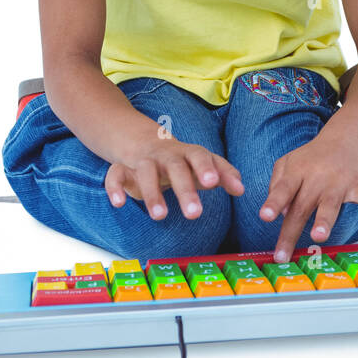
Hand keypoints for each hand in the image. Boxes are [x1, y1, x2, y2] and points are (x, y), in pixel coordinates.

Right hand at [105, 139, 243, 221]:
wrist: (142, 141)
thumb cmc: (180, 160)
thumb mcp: (202, 163)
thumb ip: (222, 174)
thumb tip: (242, 188)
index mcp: (187, 153)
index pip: (199, 156)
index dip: (207, 168)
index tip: (214, 183)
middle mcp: (166, 156)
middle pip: (175, 167)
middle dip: (185, 189)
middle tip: (195, 214)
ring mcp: (143, 161)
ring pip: (146, 172)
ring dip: (152, 194)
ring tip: (161, 216)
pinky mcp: (123, 170)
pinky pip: (115, 175)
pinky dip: (115, 188)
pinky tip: (119, 204)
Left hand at [259, 132, 357, 261]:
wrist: (345, 137)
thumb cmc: (311, 156)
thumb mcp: (287, 163)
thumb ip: (277, 185)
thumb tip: (281, 213)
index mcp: (297, 172)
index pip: (283, 189)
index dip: (273, 203)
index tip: (264, 217)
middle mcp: (316, 178)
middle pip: (302, 207)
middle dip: (291, 232)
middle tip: (282, 256)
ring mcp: (338, 183)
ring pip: (330, 205)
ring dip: (324, 221)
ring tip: (319, 236)